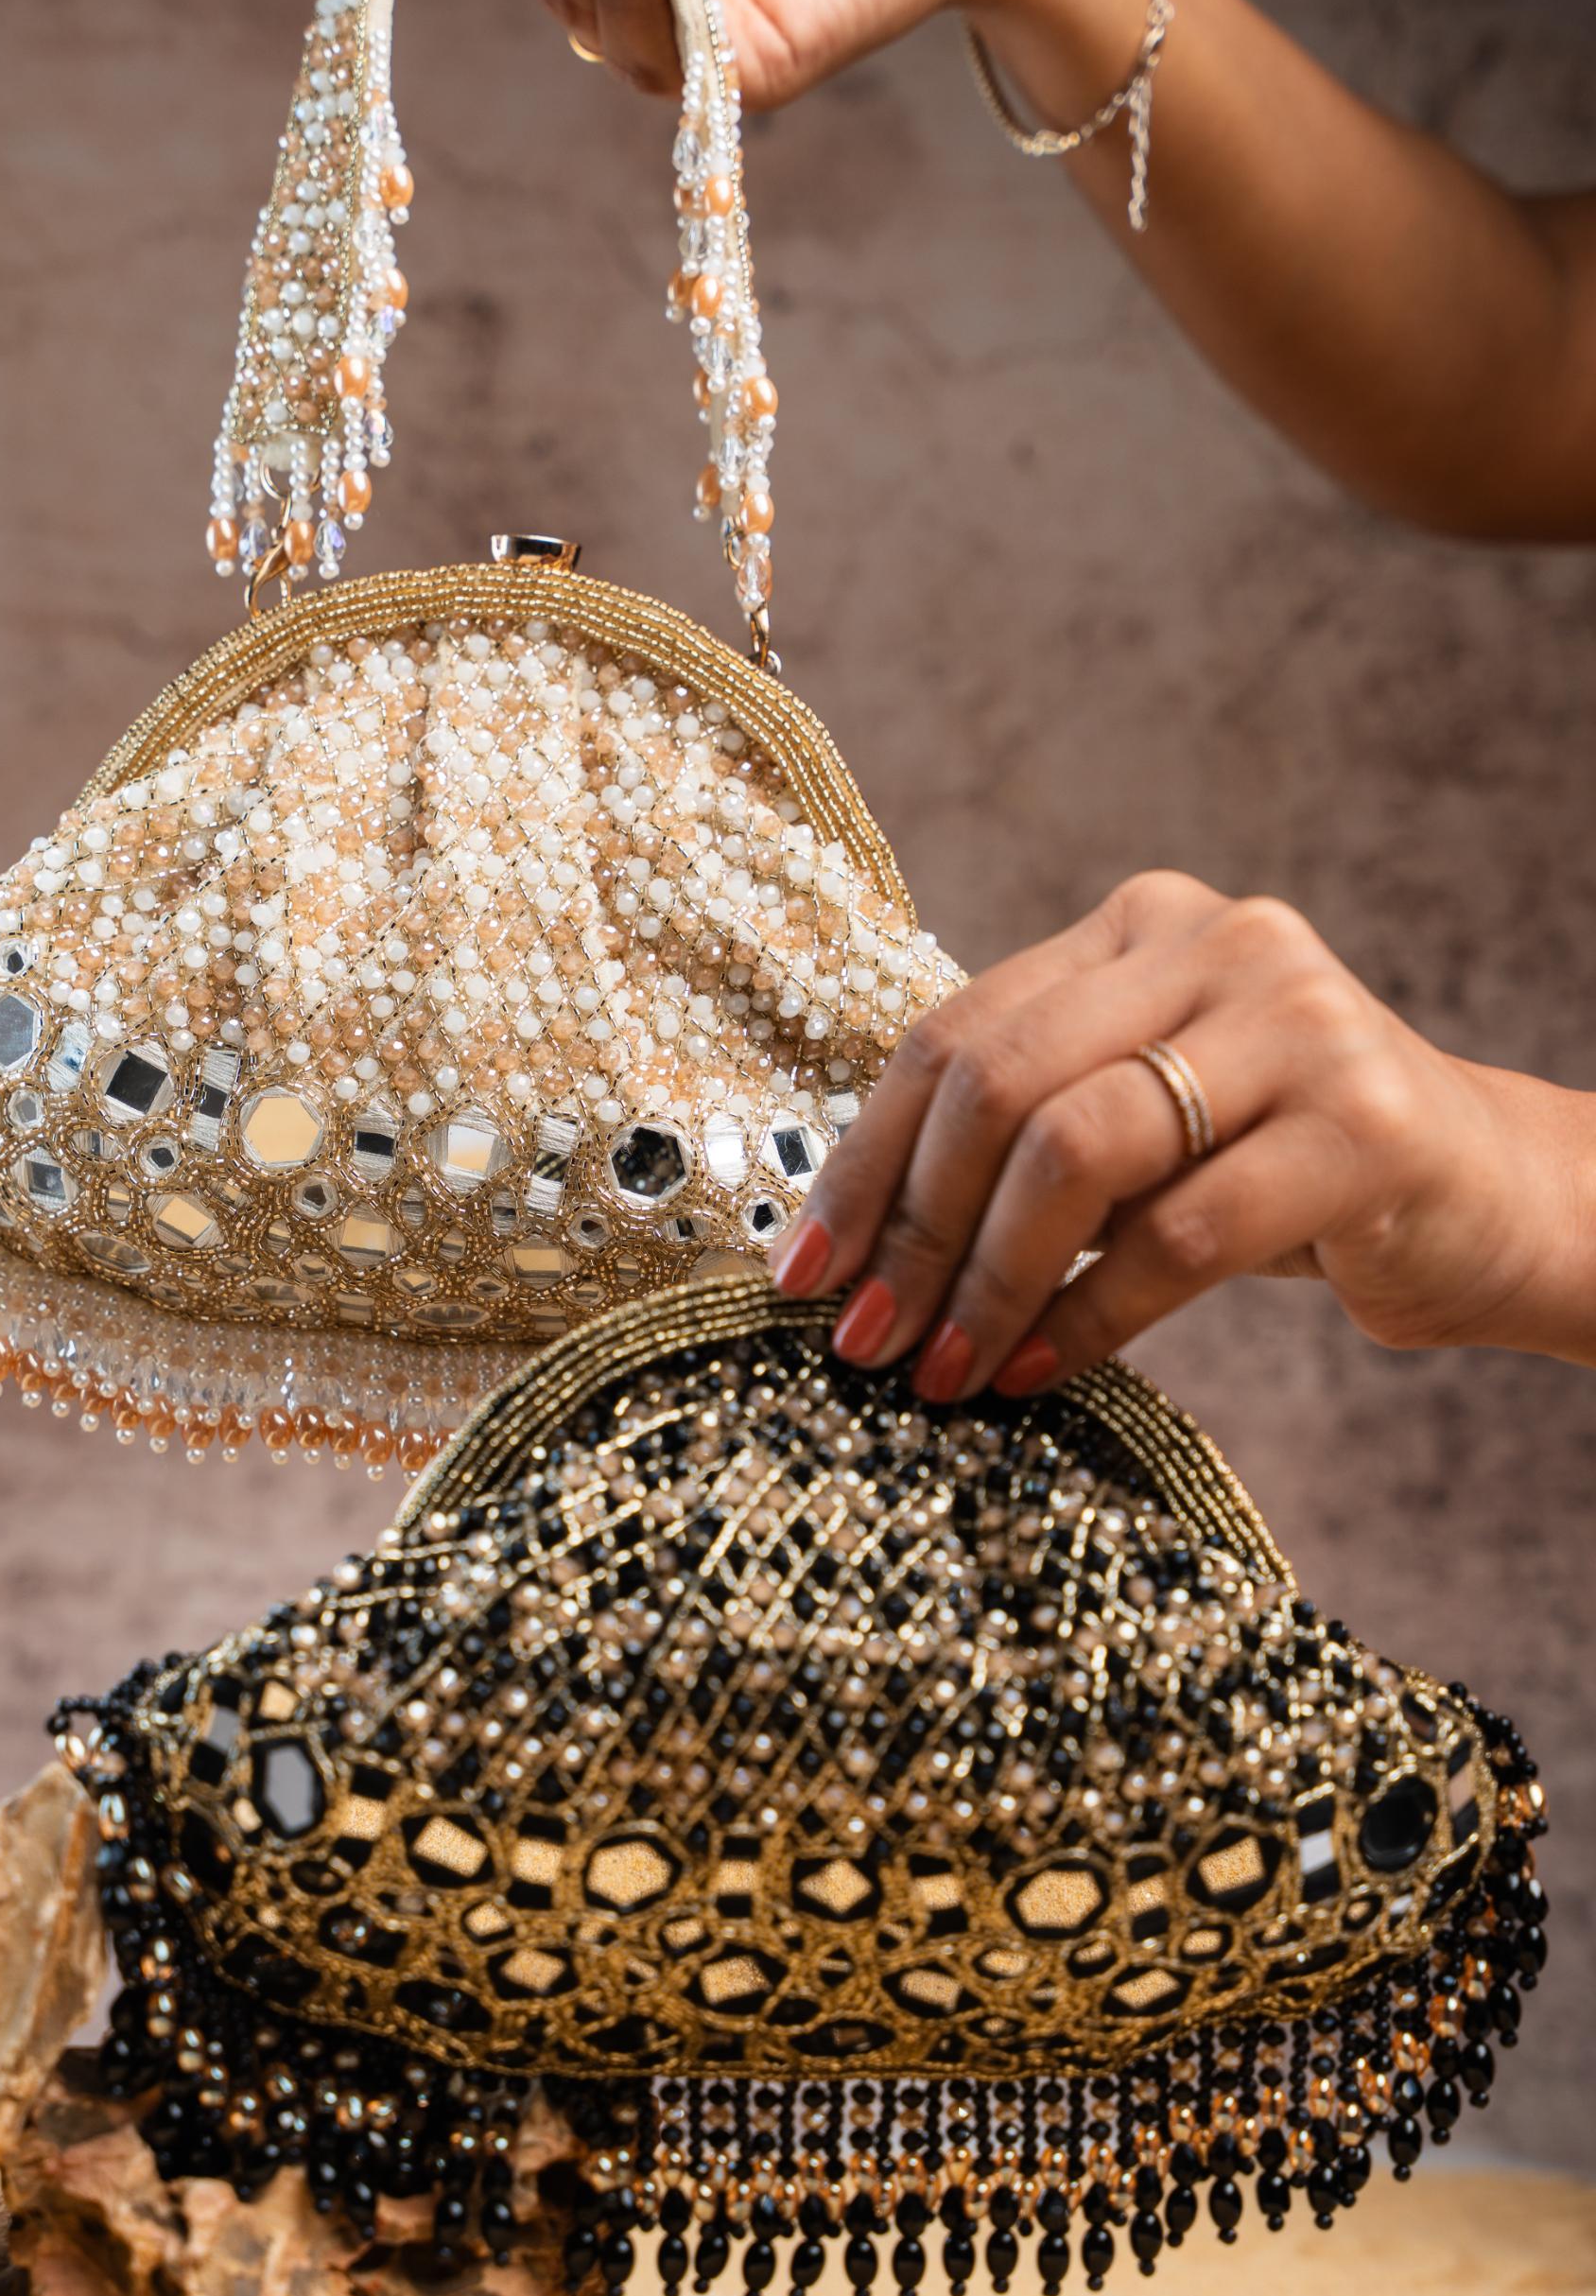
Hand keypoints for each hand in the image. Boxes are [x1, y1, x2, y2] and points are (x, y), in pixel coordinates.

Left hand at [768, 870, 1584, 1395]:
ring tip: (946, 1369)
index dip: (866, 1157)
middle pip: (1000, 1082)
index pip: (957, 1032)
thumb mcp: (1144, 1123)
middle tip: (868, 1339)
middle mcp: (1216, 942)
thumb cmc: (1280, 1171)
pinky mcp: (1363, 1125)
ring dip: (988, 1280)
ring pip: (1079, 1151)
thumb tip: (852, 1245)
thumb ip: (1026, 1134)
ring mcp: (1298, 1022)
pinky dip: (1087, 1318)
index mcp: (1138, 925)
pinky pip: (1178, 1237)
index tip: (806, 1266)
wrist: (1488, 1201)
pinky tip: (1038, 1370)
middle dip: (914, 1227)